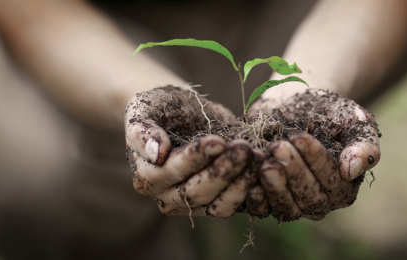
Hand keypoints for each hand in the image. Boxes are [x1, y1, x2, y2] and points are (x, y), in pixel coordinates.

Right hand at [125, 86, 257, 217]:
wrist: (183, 111)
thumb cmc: (160, 107)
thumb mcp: (144, 109)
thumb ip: (143, 131)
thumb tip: (157, 155)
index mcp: (146, 177)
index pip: (170, 172)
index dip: (194, 158)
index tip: (218, 141)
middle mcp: (168, 196)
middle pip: (196, 192)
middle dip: (222, 171)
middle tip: (244, 149)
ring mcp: (195, 203)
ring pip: (218, 205)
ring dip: (240, 184)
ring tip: (256, 158)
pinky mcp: (218, 200)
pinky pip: (235, 205)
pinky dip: (251, 191)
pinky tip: (263, 171)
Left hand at [247, 88, 380, 220]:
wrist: (296, 103)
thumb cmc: (330, 112)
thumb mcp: (355, 121)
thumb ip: (363, 145)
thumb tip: (351, 170)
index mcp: (343, 186)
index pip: (332, 180)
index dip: (316, 161)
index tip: (300, 137)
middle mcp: (319, 200)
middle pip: (309, 199)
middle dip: (294, 173)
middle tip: (279, 148)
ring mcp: (292, 201)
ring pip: (286, 208)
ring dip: (275, 188)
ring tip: (265, 163)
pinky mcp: (267, 196)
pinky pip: (262, 208)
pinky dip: (256, 198)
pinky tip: (249, 180)